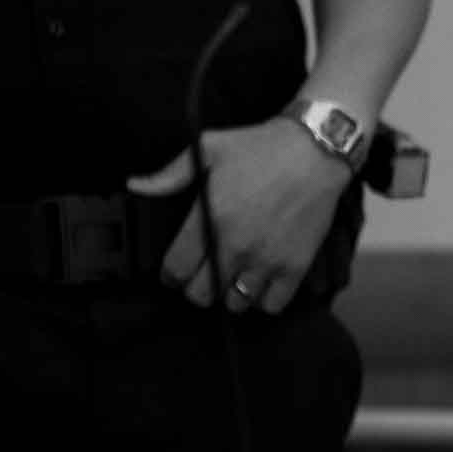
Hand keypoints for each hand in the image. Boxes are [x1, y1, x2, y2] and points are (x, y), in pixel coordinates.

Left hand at [127, 116, 351, 313]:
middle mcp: (235, 245)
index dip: (171, 275)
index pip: (177, 269)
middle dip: (198, 287)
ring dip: (231, 294)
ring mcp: (267, 259)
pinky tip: (263, 283)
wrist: (316, 150)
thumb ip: (170, 173)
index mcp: (209, 218)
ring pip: (236, 302)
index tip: (176, 273)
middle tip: (206, 276)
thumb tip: (136, 186)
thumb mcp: (208, 148)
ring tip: (235, 278)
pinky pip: (272, 304)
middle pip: (202, 294)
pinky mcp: (295, 265)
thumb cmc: (262, 147)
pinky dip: (264, 299)